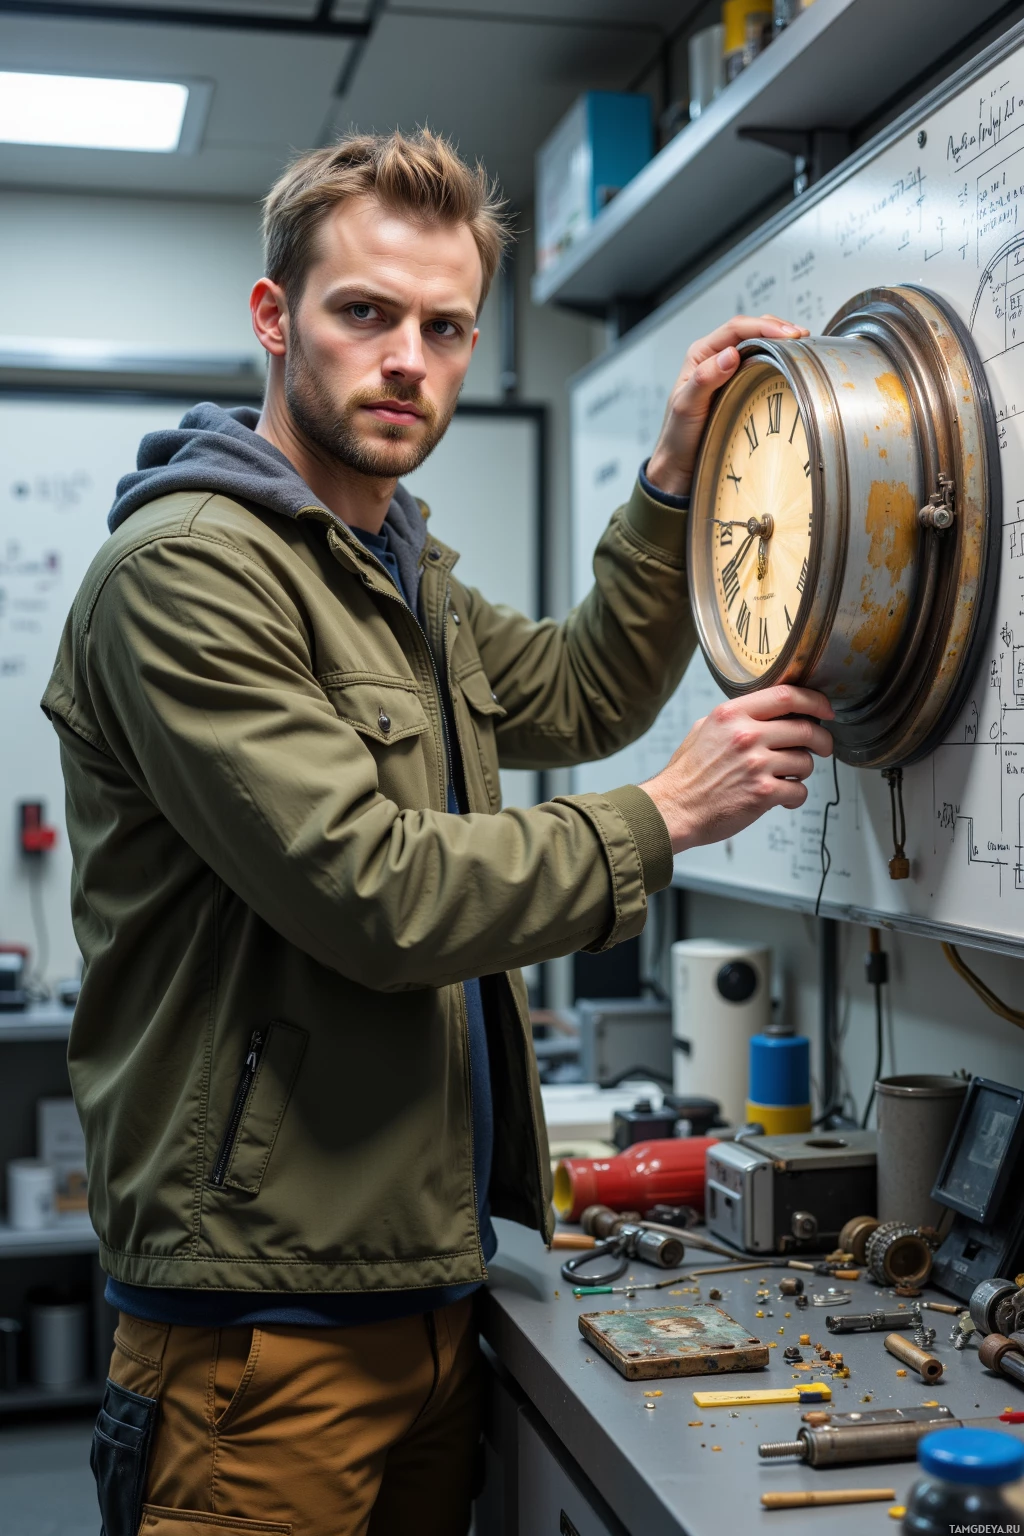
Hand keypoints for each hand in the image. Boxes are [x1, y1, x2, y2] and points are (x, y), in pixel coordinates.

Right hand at [640, 685, 834, 854]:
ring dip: (803, 771)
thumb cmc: (686, 775)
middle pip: (806, 729)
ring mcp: (756, 764)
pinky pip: (799, 791)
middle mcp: (746, 735)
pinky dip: (795, 797)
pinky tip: (782, 798)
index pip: (786, 695)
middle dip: (821, 740)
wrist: (673, 809)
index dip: (814, 701)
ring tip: (787, 777)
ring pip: (806, 762)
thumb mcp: (703, 730)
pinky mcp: (763, 793)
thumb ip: (735, 718)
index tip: (825, 709)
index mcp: (732, 715)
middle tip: (822, 747)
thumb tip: (765, 712)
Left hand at [646, 314, 808, 497]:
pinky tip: (790, 361)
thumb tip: (730, 355)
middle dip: (777, 328)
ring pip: (758, 343)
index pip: (735, 329)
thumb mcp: (687, 406)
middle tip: (802, 336)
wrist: (680, 463)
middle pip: (750, 329)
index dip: (763, 327)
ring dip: (780, 341)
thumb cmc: (678, 436)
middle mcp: (714, 357)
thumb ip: (705, 379)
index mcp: (700, 354)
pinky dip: (778, 358)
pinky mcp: (739, 384)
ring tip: (802, 345)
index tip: (787, 334)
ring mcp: (728, 370)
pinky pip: (761, 362)